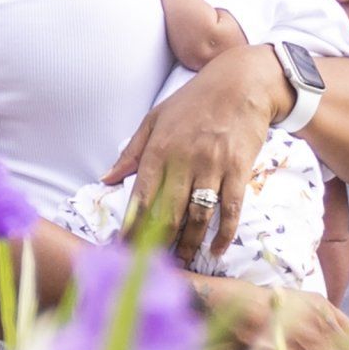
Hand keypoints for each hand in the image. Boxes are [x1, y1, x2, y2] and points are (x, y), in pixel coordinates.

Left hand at [102, 44, 287, 264]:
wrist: (242, 82)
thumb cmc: (195, 100)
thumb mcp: (156, 117)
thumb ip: (132, 151)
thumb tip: (106, 179)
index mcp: (159, 149)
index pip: (140, 198)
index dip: (130, 229)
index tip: (122, 251)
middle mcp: (184, 160)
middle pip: (167, 215)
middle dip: (157, 246)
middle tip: (151, 268)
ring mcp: (213, 166)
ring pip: (198, 217)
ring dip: (188, 245)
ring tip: (181, 263)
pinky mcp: (239, 169)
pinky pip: (231, 209)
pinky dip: (224, 234)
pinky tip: (216, 250)